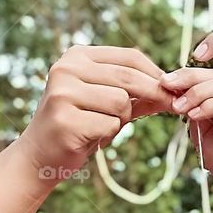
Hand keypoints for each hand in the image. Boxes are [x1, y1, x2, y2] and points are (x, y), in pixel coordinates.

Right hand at [18, 45, 173, 182]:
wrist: (39, 156)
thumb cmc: (77, 126)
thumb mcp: (106, 103)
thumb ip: (136, 94)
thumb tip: (173, 90)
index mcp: (76, 56)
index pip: (129, 57)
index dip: (156, 73)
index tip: (173, 88)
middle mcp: (66, 69)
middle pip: (129, 77)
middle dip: (154, 93)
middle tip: (172, 106)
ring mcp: (63, 93)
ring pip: (121, 102)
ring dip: (121, 120)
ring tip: (100, 126)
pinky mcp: (65, 119)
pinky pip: (110, 124)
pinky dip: (108, 135)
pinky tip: (90, 138)